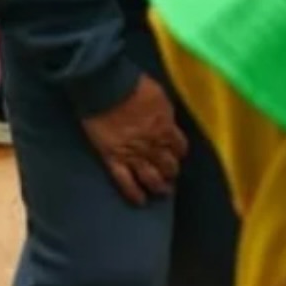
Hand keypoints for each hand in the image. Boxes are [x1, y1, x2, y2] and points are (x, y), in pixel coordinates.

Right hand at [79, 75, 186, 206]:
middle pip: (168, 165)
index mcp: (165, 128)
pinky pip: (125, 182)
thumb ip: (164, 112)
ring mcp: (133, 155)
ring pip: (151, 177)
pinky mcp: (113, 159)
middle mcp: (153, 146)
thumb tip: (167, 121)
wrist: (106, 87)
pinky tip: (140, 201)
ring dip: (159, 186)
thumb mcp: (158, 95)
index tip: (177, 153)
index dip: (179, 151)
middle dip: (172, 171)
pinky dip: (134, 193)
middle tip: (171, 174)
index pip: (180, 147)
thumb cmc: (132, 84)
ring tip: (162, 192)